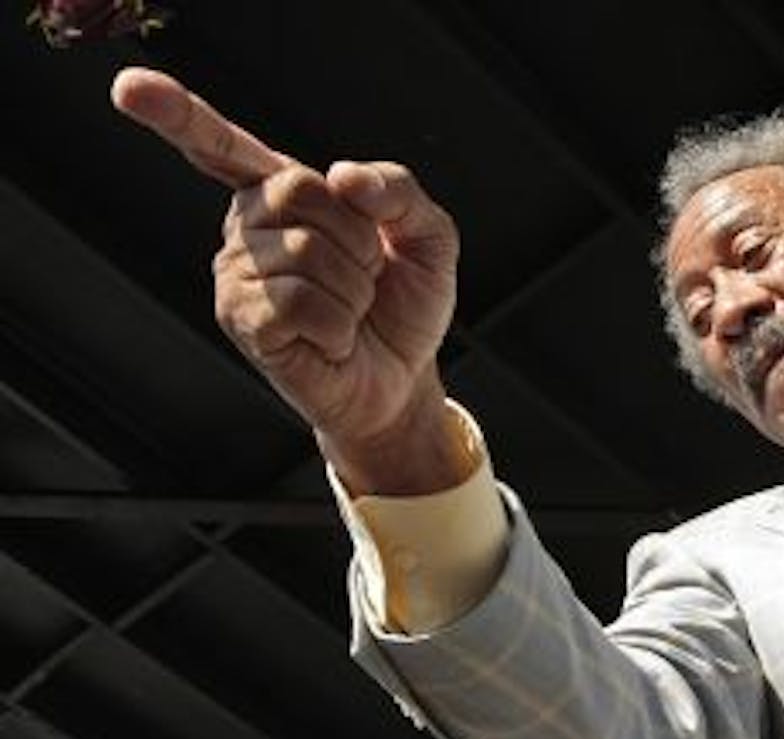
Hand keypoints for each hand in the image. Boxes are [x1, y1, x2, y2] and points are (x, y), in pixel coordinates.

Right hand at [110, 67, 464, 493]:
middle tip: (364, 272)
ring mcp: (236, 273)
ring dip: (355, 288)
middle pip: (300, 189)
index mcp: (281, 190)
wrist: (404, 379)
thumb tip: (346, 177)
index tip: (128, 86)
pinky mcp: (241, 320)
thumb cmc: (402, 302)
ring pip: (306, 253)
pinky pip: (300, 303)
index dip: (176, 113)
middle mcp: (246, 224)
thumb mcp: (427, 236)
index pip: (223, 144)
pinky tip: (332, 338)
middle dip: (359, 235)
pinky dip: (339, 324)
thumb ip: (401, 192)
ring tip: (348, 310)